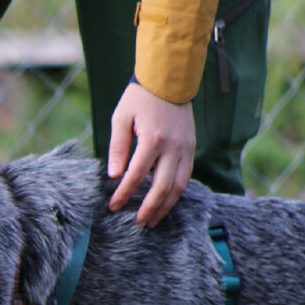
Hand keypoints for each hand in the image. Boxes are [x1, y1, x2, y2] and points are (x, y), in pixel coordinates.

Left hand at [107, 81, 194, 227]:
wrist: (169, 79)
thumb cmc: (140, 98)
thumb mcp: (121, 118)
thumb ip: (118, 148)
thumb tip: (114, 176)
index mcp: (153, 139)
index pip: (136, 175)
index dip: (124, 194)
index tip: (113, 207)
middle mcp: (173, 147)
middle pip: (162, 188)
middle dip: (149, 209)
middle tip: (137, 225)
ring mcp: (186, 149)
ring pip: (179, 187)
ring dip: (165, 207)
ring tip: (152, 221)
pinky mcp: (191, 148)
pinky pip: (186, 177)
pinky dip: (176, 194)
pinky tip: (164, 204)